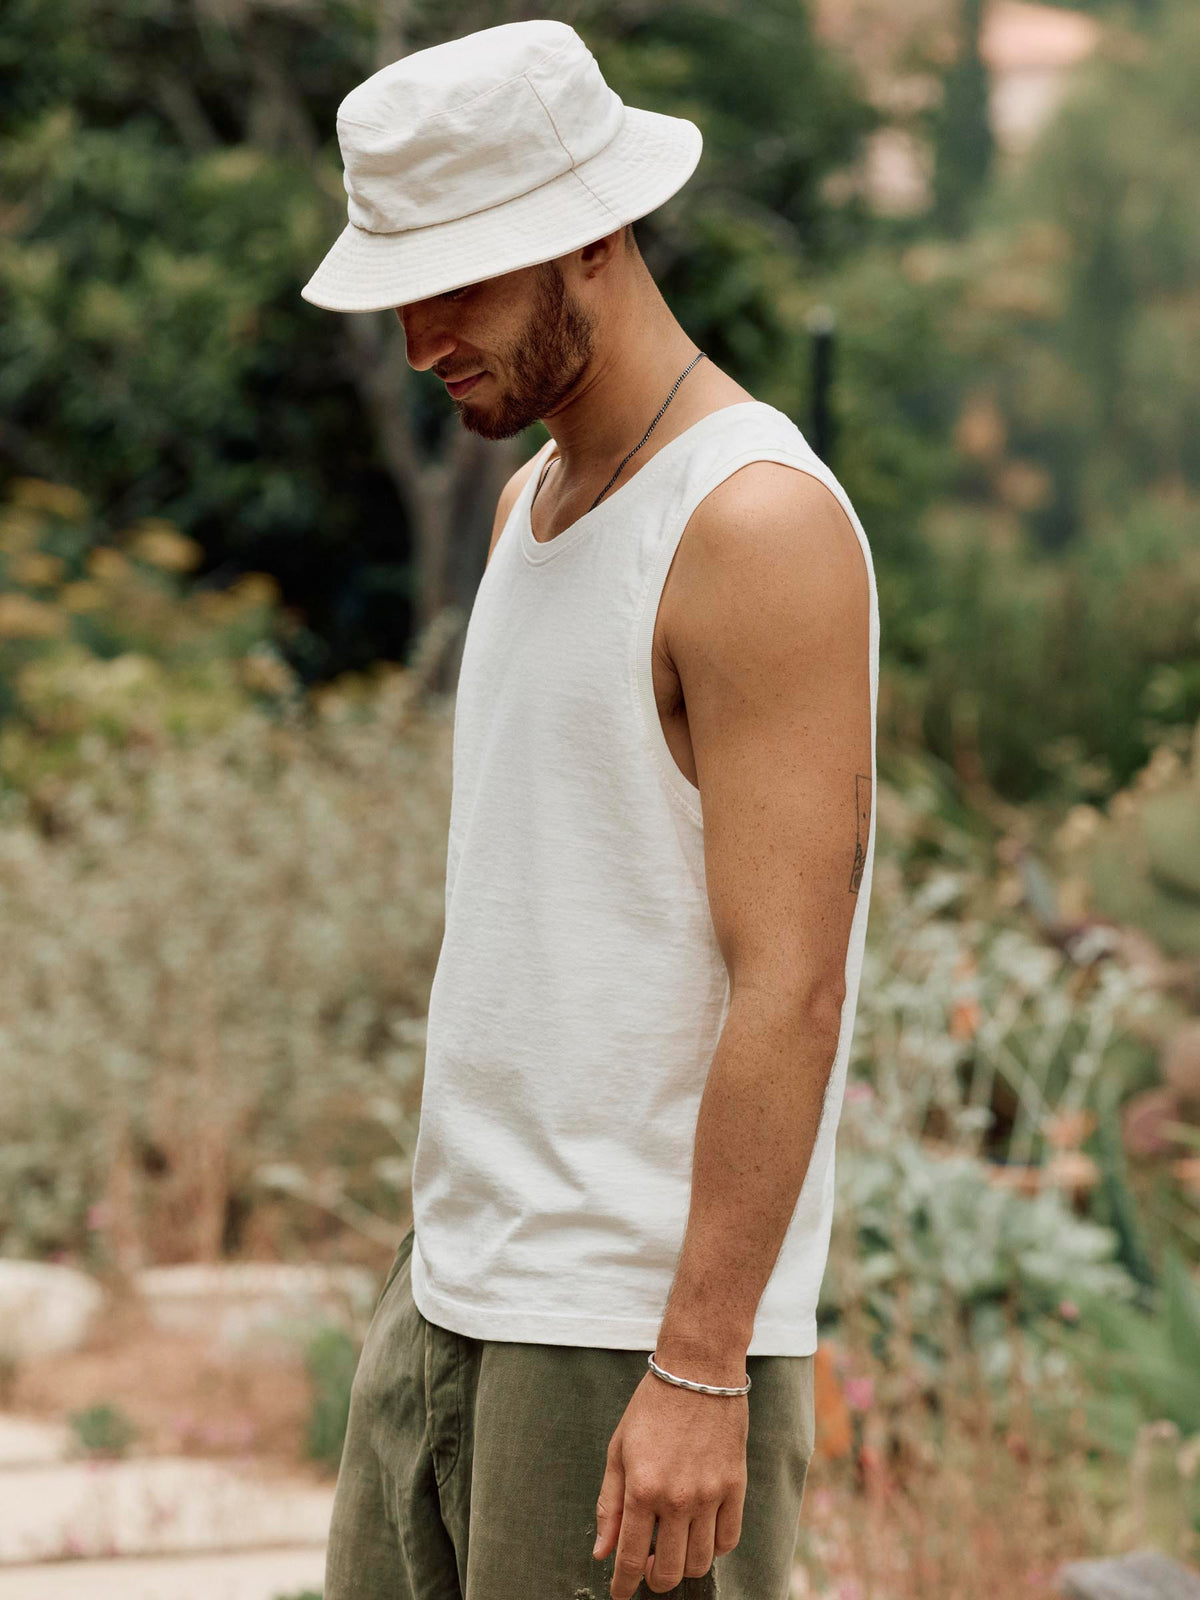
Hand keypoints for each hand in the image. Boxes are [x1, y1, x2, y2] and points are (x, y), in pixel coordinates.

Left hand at [593, 1364, 748, 1597]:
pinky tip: (699, 1535)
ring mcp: (711, 1494)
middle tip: (647, 1568)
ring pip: (701, 1563)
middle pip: (670, 1571)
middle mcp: (678, 1498)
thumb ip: (609, 1504)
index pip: (631, 1557)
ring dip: (684, 1568)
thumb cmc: (652, 1406)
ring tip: (673, 1550)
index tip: (619, 1594)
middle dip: (654, 1580)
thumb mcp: (619, 1450)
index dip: (623, 1584)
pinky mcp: (735, 1486)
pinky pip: (728, 1540)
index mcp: (642, 1488)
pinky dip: (713, 1549)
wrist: (699, 1370)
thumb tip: (602, 1552)